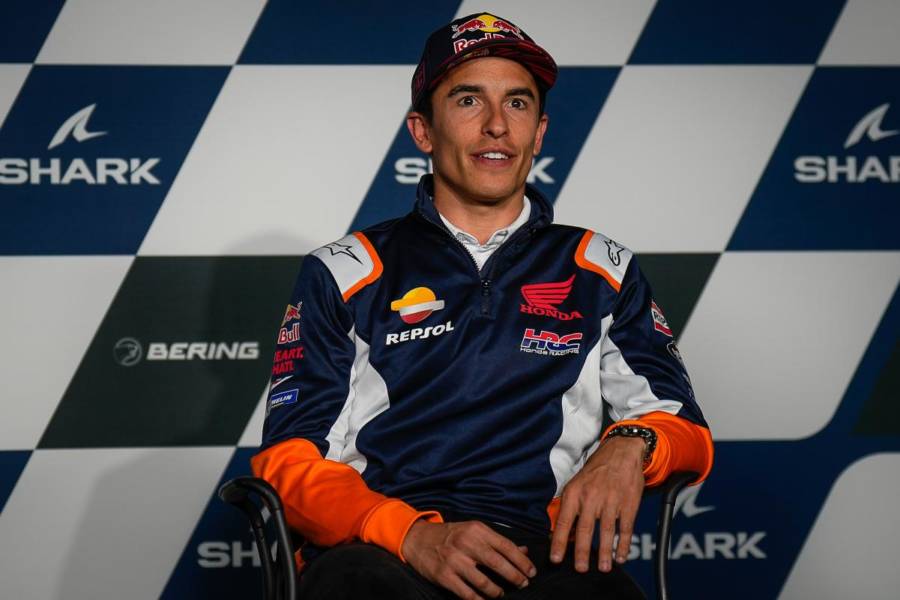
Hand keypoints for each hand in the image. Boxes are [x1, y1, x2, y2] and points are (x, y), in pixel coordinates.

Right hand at [401, 520, 536, 598]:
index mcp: (476, 530)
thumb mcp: (473, 531)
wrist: (418, 539)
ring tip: (501, 594)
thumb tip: (524, 551)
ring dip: (497, 592)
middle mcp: (466, 543)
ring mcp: (454, 560)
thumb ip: (498, 541)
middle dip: (515, 577)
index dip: (522, 561)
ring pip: (484, 582)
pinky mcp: (444, 576)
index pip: (506, 546)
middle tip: (523, 584)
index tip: (532, 572)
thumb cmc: (450, 535)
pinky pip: (467, 594)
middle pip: (498, 563)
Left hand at [549, 436, 645, 572]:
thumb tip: (562, 534)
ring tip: (604, 568)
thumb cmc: (596, 471)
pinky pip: (626, 527)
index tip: (555, 559)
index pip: (564, 521)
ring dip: (605, 552)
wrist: (621, 451)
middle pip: (585, 529)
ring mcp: (611, 500)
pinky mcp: (629, 503)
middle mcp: (591, 497)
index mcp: (574, 492)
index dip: (559, 542)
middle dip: (582, 552)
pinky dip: (624, 544)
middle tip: (581, 569)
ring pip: (606, 531)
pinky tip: (621, 556)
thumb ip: (570, 507)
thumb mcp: (577, 484)